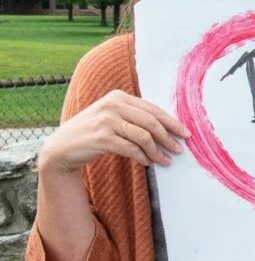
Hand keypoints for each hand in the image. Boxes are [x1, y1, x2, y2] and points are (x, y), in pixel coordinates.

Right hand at [39, 90, 190, 173]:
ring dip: (157, 151)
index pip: (153, 109)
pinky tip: (148, 163)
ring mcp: (106, 120)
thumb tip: (168, 129)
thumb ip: (134, 117)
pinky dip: (143, 157)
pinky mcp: (101, 137)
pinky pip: (131, 148)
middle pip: (152, 122)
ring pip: (143, 136)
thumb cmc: (93, 132)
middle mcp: (113, 105)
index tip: (186, 133)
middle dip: (169, 137)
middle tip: (179, 150)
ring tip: (165, 161)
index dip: (172, 122)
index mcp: (119, 96)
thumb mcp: (113, 117)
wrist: (62, 147)